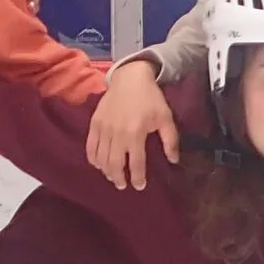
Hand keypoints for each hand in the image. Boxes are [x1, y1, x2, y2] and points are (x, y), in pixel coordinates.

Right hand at [86, 58, 178, 189]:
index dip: (137, 178)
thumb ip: (170, 141)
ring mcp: (104, 129)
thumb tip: (174, 160)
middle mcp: (118, 134)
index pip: (136, 163)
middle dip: (119, 179)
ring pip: (101, 158)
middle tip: (123, 185)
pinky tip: (98, 164)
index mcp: (136, 134)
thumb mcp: (166, 118)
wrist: (130, 78)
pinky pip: (90, 147)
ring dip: (106, 171)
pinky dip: (93, 159)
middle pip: (115, 164)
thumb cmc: (151, 98)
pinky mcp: (94, 124)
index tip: (140, 186)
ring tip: (112, 177)